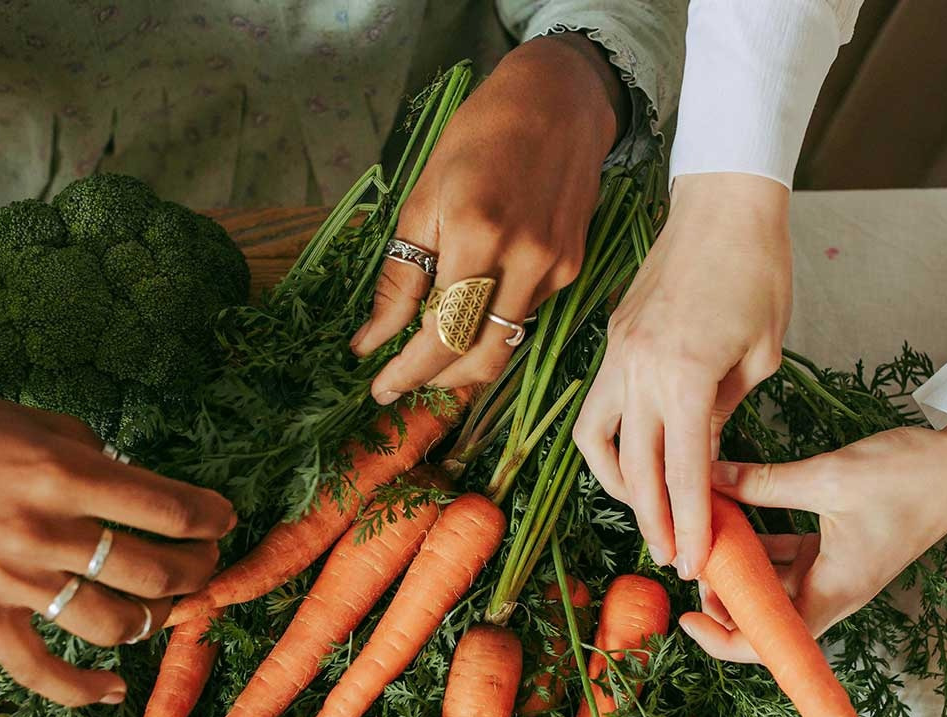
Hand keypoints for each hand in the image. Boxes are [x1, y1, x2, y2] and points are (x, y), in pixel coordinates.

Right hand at [0, 352, 233, 706]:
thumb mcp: (42, 423)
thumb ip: (98, 461)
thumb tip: (145, 496)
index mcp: (64, 473)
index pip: (169, 508)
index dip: (212, 518)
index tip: (224, 519)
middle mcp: (43, 531)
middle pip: (154, 572)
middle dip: (197, 570)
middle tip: (205, 562)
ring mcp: (11, 579)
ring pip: (113, 625)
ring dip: (155, 621)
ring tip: (163, 606)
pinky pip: (38, 671)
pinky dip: (82, 689)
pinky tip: (114, 688)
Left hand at [357, 32, 624, 399]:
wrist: (558, 100)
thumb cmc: (480, 135)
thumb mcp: (424, 198)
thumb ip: (401, 276)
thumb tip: (373, 339)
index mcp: (479, 236)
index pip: (443, 336)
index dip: (409, 373)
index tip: (381, 387)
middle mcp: (527, 261)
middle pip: (481, 358)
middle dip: (437, 380)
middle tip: (400, 381)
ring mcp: (557, 268)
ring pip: (505, 341)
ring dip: (463, 356)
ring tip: (426, 349)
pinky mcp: (573, 267)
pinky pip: (525, 314)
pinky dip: (491, 322)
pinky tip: (470, 306)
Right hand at [576, 171, 792, 579]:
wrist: (724, 204)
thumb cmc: (759, 272)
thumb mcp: (760, 355)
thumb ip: (725, 413)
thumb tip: (703, 457)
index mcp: (685, 376)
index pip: (685, 472)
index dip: (690, 525)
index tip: (694, 561)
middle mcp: (640, 369)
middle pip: (636, 469)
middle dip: (654, 521)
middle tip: (671, 557)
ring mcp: (618, 354)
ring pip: (598, 441)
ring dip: (619, 486)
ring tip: (646, 513)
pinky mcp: (612, 340)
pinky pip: (599, 406)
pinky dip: (610, 442)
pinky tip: (632, 459)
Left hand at [680, 423, 946, 662]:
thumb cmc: (909, 476)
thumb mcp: (828, 477)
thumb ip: (763, 483)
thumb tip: (705, 479)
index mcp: (834, 592)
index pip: (768, 644)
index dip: (721, 640)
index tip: (686, 615)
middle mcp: (833, 592)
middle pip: (764, 618)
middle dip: (722, 596)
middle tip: (692, 556)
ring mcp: (834, 572)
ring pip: (772, 586)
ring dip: (738, 567)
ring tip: (705, 535)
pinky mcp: (837, 549)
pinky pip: (787, 558)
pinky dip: (759, 543)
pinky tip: (732, 514)